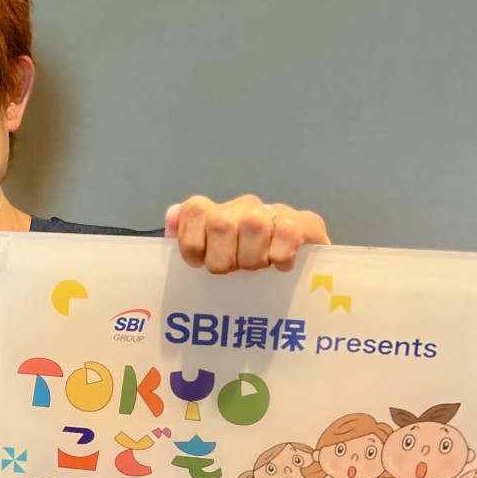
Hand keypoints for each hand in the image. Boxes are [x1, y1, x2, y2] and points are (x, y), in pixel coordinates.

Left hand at [164, 194, 329, 273]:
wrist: (301, 272)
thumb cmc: (243, 270)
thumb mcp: (208, 260)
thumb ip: (183, 238)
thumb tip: (172, 214)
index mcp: (217, 212)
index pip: (194, 209)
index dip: (193, 243)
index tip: (201, 263)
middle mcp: (244, 205)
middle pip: (221, 223)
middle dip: (223, 260)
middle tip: (234, 270)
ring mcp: (274, 212)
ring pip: (254, 225)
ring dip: (252, 259)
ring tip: (257, 268)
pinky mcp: (305, 222)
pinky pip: (286, 233)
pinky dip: (280, 256)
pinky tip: (281, 266)